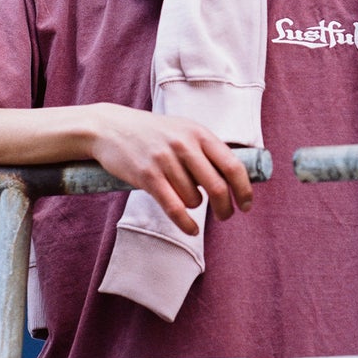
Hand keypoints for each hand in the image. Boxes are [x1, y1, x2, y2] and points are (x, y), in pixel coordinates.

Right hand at [88, 104, 254, 233]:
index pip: (233, 165)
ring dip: (195, 207)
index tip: (247, 204)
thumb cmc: (153, 133)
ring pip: (194, 199)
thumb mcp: (184, 130)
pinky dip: (186, 223)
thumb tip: (235, 177)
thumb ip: (207, 149)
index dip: (244, 189)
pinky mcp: (147, 176)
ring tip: (186, 200)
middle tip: (225, 216)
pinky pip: (174, 208)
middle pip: (217, 187)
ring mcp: (165, 160)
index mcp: (199, 133)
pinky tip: (192, 229)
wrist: (111, 128)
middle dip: (226, 208)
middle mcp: (184, 145)